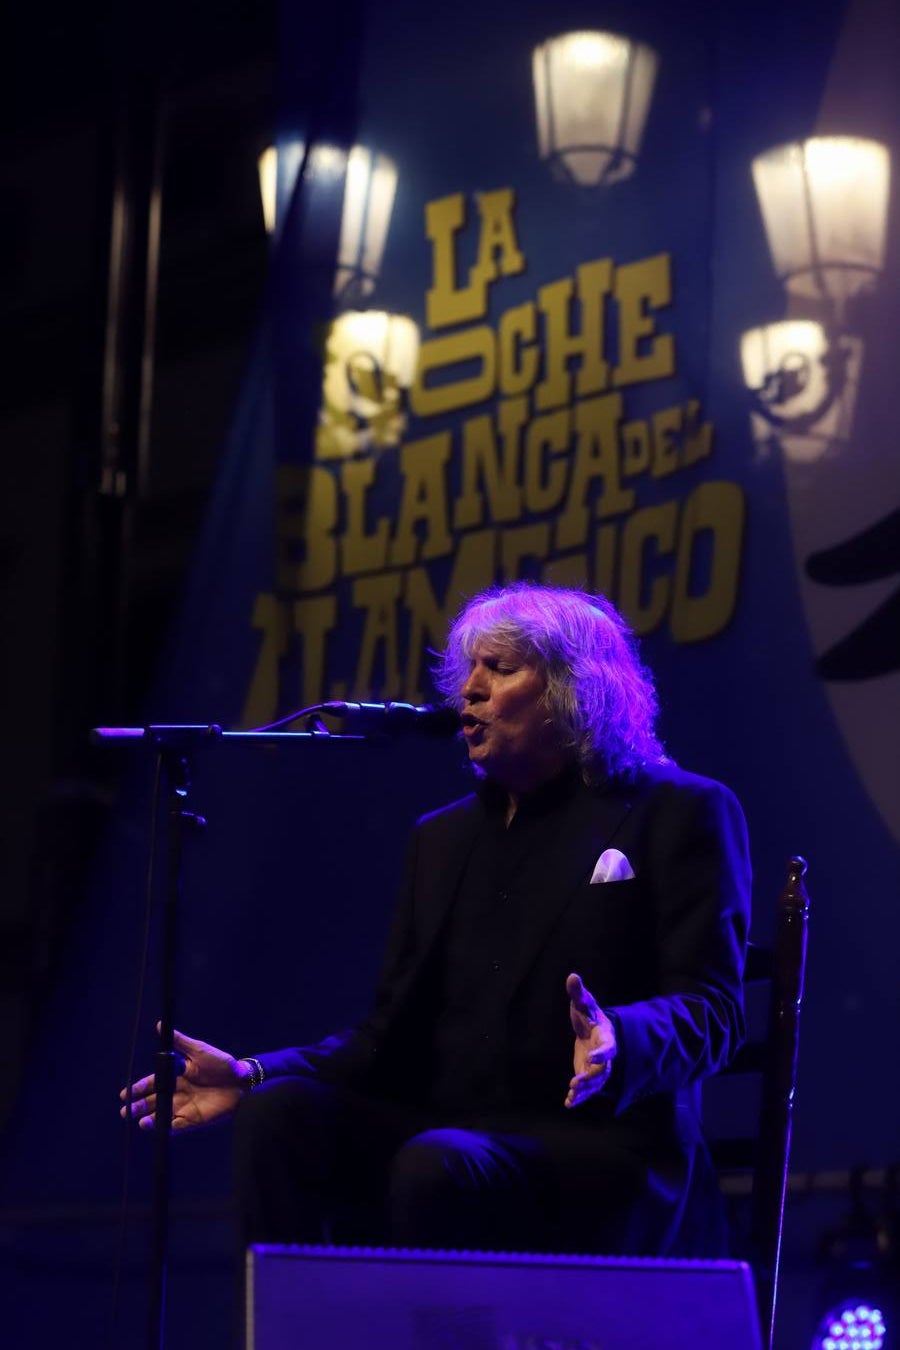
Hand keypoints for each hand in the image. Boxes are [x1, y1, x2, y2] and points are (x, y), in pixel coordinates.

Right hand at [120, 1026, 249, 1132]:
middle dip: (139, 1106)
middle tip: (125, 1111)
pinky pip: (176, 1126)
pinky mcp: (194, 1119)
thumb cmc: (222, 1064)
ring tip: (140, 1121)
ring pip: (161, 1114)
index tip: (126, 1093)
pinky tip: (156, 1128)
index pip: (154, 1082)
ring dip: (150, 1118)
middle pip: (154, 1100)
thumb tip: (159, 1026)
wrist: (242, 1082)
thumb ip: (180, 1042)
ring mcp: (185, 1107)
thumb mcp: (200, 1050)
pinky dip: (165, 1127)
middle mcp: (178, 1092)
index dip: (139, 1088)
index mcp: (177, 1076)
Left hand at [564, 972, 616, 1108]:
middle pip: (601, 1071)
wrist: (593, 1028)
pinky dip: (579, 1097)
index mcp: (606, 1037)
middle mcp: (605, 1056)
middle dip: (589, 1078)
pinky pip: (587, 1089)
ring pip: (595, 1083)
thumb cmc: (589, 1015)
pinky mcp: (588, 1074)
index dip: (601, 1053)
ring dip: (584, 1091)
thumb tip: (572, 976)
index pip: (607, 1047)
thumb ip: (578, 993)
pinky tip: (568, 1104)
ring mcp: (597, 1067)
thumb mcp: (583, 1003)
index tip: (591, 1057)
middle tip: (575, 1082)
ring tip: (571, 1097)